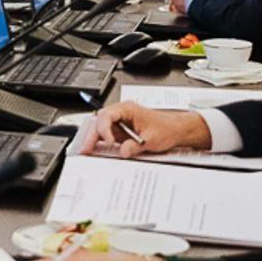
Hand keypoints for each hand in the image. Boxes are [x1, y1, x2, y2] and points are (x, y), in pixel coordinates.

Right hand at [85, 100, 210, 157]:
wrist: (176, 130)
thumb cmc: (167, 128)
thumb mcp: (152, 139)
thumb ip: (135, 145)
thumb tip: (122, 151)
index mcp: (127, 109)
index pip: (107, 115)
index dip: (104, 128)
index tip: (109, 142)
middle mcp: (121, 114)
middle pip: (99, 122)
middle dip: (91, 135)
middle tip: (85, 148)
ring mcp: (119, 123)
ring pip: (100, 128)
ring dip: (93, 139)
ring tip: (86, 151)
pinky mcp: (120, 131)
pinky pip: (107, 136)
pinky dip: (100, 143)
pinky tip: (95, 151)